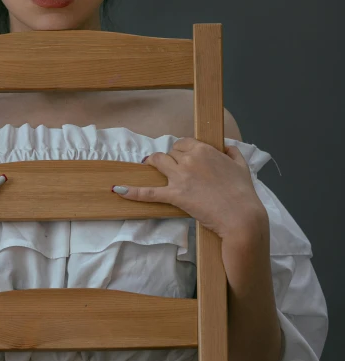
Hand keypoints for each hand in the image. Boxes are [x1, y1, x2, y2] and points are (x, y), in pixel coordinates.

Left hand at [112, 137, 266, 242]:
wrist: (241, 216)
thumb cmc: (243, 193)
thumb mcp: (242, 167)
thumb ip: (232, 153)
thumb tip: (226, 147)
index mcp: (204, 150)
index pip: (184, 143)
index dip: (182, 150)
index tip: (184, 157)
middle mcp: (189, 159)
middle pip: (171, 152)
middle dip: (172, 159)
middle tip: (175, 169)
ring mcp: (180, 177)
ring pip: (157, 162)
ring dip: (153, 163)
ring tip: (149, 165)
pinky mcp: (174, 195)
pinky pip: (149, 192)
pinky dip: (132, 191)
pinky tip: (118, 189)